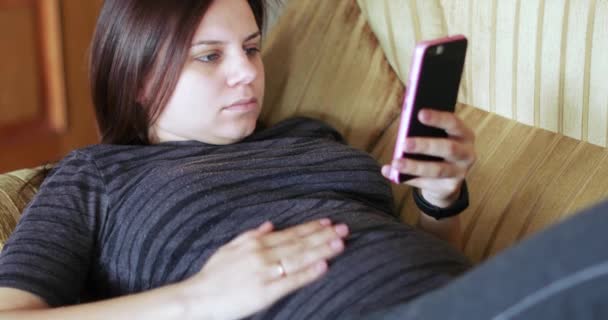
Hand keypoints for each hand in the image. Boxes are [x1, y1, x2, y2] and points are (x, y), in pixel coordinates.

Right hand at [180, 219, 348, 319]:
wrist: (198, 298)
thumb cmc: (213, 275)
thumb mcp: (229, 248)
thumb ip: (250, 235)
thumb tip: (270, 224)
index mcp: (255, 244)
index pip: (290, 233)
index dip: (310, 227)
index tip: (328, 222)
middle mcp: (263, 255)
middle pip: (299, 243)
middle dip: (323, 236)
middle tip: (345, 229)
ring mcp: (266, 273)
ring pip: (299, 259)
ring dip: (322, 250)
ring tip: (340, 243)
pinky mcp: (266, 293)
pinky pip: (291, 281)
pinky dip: (308, 273)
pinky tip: (324, 266)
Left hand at [382, 108, 475, 206]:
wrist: (447, 179)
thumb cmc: (437, 150)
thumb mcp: (437, 137)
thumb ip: (423, 130)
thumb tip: (403, 126)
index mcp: (463, 134)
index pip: (453, 123)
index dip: (437, 118)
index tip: (420, 114)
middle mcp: (466, 153)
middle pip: (448, 148)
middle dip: (425, 145)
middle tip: (404, 143)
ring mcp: (460, 172)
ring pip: (437, 170)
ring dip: (414, 166)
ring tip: (396, 162)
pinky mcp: (450, 187)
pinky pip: (427, 183)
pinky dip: (408, 178)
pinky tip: (392, 173)